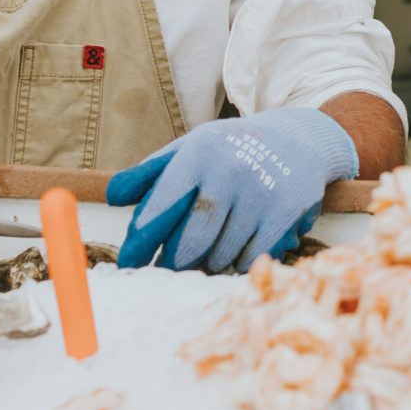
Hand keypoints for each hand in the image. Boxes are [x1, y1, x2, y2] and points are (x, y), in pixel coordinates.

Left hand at [106, 108, 357, 273]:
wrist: (298, 139)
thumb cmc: (230, 150)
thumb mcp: (189, 150)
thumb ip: (149, 175)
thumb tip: (112, 198)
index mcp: (197, 155)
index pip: (160, 209)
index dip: (141, 243)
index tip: (129, 265)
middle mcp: (229, 171)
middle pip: (190, 243)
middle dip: (174, 263)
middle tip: (166, 271)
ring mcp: (261, 193)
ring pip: (220, 255)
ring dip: (208, 262)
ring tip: (210, 249)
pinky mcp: (287, 212)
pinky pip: (250, 258)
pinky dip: (238, 262)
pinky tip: (237, 247)